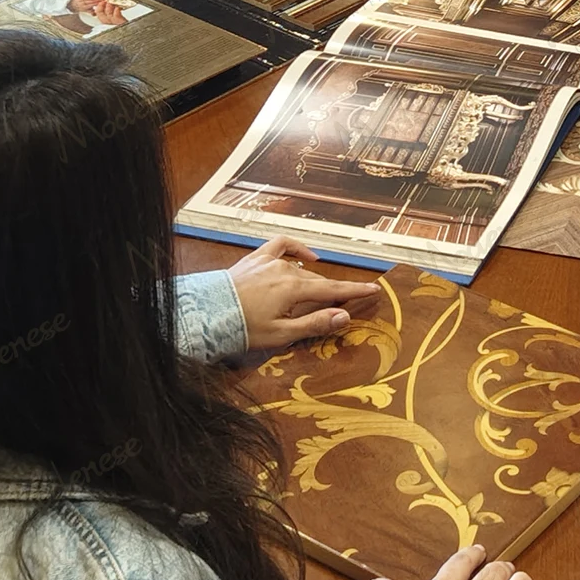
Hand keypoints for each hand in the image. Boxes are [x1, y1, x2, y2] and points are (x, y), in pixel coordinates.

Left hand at [227, 236, 378, 350]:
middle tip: (343, 302)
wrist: (204, 315)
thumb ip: (314, 324)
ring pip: (300, 269)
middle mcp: (285, 270)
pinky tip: (304, 257)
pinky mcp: (255, 259)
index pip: (333, 290)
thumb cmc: (241, 328)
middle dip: (332, 291)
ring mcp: (269, 261)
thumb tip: (345, 316)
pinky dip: (296, 249)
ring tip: (315, 294)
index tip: (375, 289)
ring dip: (311, 280)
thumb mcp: (280, 334)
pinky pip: (280, 246)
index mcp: (294, 289)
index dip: (355, 291)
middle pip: (317, 281)